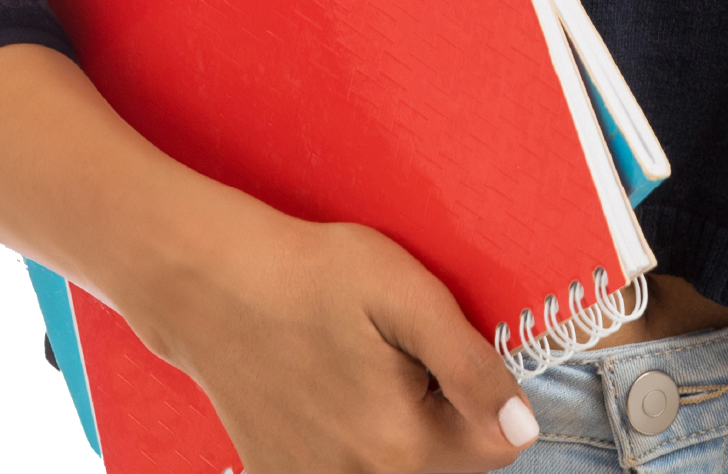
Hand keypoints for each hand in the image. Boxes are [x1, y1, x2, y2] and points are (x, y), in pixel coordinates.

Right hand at [0, 44, 537, 473]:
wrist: (205, 279)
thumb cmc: (306, 273)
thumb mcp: (405, 294)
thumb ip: (471, 368)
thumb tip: (522, 429)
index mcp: (400, 447)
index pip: (493, 448)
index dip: (481, 388)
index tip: (441, 346)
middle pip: (442, 460)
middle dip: (437, 407)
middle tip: (394, 345)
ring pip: (393, 464)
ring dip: (392, 421)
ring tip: (355, 359)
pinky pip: (341, 466)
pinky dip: (346, 435)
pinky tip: (322, 382)